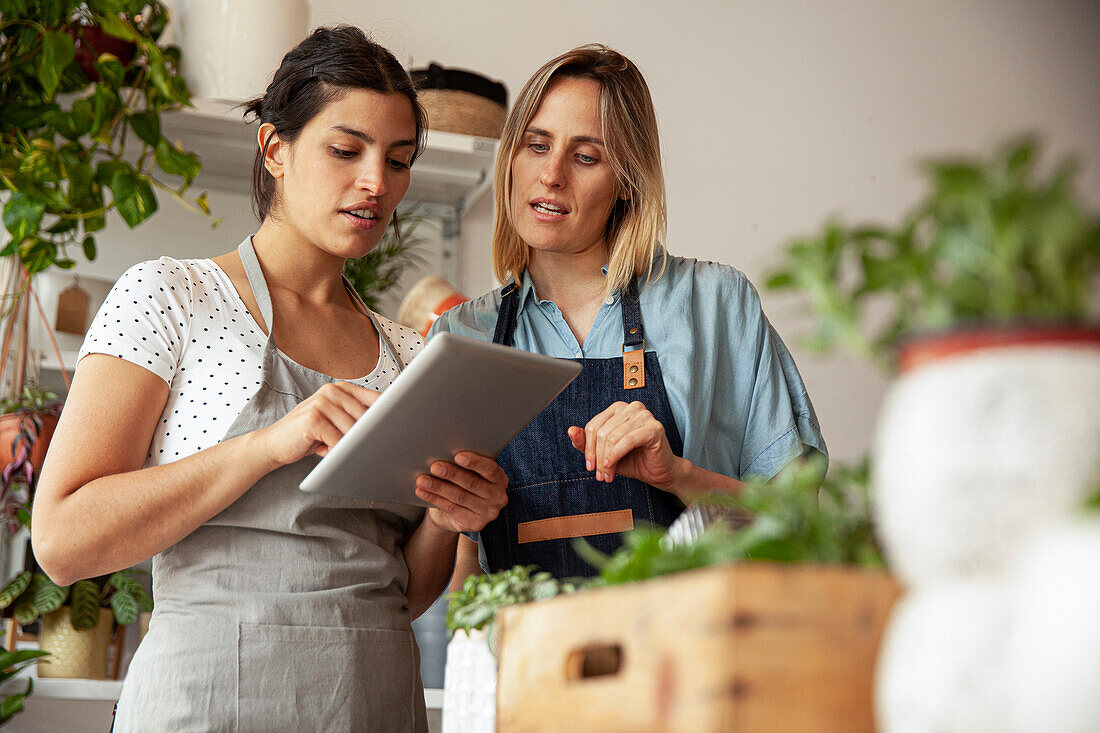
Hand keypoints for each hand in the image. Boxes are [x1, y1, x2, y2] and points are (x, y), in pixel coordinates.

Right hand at [255, 381, 380, 468]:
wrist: (274, 443)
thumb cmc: (308, 434)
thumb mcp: (334, 420)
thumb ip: (355, 416)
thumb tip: (387, 425)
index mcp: (341, 388)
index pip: (374, 399)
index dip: (387, 414)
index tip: (400, 426)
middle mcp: (331, 391)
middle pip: (365, 418)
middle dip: (363, 436)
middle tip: (357, 447)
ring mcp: (321, 403)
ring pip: (352, 431)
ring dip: (346, 445)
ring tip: (330, 446)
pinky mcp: (313, 419)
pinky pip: (337, 441)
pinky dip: (333, 451)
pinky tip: (321, 449)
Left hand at [415, 452, 507, 533]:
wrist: (458, 512)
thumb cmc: (463, 483)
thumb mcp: (470, 472)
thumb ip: (464, 464)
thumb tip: (444, 452)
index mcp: (500, 479)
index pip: (490, 469)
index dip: (475, 462)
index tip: (458, 456)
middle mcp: (498, 497)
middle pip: (473, 483)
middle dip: (452, 474)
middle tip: (434, 466)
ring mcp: (488, 513)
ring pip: (460, 496)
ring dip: (439, 487)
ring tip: (422, 479)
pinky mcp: (475, 524)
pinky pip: (452, 509)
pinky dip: (435, 499)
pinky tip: (422, 491)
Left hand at [568, 401, 682, 490]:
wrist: (659, 472)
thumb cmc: (634, 460)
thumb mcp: (604, 453)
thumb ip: (586, 442)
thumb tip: (571, 431)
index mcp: (618, 409)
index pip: (593, 425)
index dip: (587, 448)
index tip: (590, 466)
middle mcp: (631, 407)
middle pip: (602, 432)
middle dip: (597, 457)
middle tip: (600, 475)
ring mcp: (644, 415)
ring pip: (613, 437)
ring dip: (606, 460)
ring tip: (608, 475)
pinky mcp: (654, 428)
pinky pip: (627, 440)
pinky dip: (616, 455)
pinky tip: (612, 466)